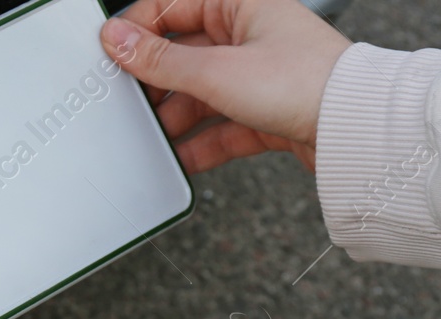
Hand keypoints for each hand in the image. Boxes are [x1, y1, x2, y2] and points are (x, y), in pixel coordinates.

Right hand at [100, 0, 351, 173]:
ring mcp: (255, 76)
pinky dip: (197, 145)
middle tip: (128, 105)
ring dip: (174, 120)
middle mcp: (248, 35)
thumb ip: (159, 59)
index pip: (171, 8)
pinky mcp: (262, 113)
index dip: (136, 31)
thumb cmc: (304, 82)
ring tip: (153, 139)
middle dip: (154, 85)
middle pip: (181, 57)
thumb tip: (115, 38)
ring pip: (197, 95)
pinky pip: (217, 128)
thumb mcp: (216, 70)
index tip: (108, 57)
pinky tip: (179, 160)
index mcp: (240, 4)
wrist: (354, 129)